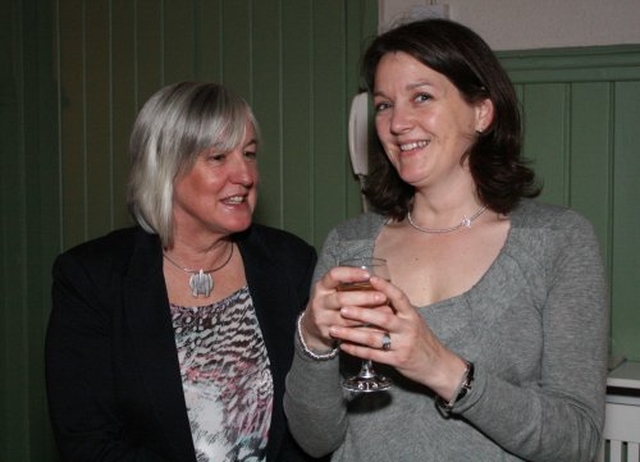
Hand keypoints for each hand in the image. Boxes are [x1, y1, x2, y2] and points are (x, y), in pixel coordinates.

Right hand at [299, 266, 388, 352]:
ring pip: (347, 319)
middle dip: (363, 298)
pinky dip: (367, 330)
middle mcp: (320, 302)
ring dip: (368, 316)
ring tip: (387, 311)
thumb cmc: (330, 302)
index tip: (368, 275)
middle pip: (341, 299)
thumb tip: (379, 280)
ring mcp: (322, 319)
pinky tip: (381, 327)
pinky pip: (350, 333)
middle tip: (382, 296)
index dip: (351, 274)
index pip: (334, 276)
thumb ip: (350, 285)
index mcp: (321, 286)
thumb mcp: (333, 290)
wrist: (312, 326)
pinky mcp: (328, 334)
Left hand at [329, 276, 467, 399]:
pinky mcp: (397, 360)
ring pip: (374, 338)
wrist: (438, 366)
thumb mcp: (414, 321)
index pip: (399, 297)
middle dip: (361, 313)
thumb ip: (397, 311)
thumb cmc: (422, 340)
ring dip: (352, 333)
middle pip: (383, 318)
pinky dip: (357, 350)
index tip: (371, 278)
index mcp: (412, 315)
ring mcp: (402, 345)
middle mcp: (408, 328)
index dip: (385, 287)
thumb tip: (375, 295)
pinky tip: (344, 346)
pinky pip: (373, 355)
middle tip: (342, 307)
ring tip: (334, 329)